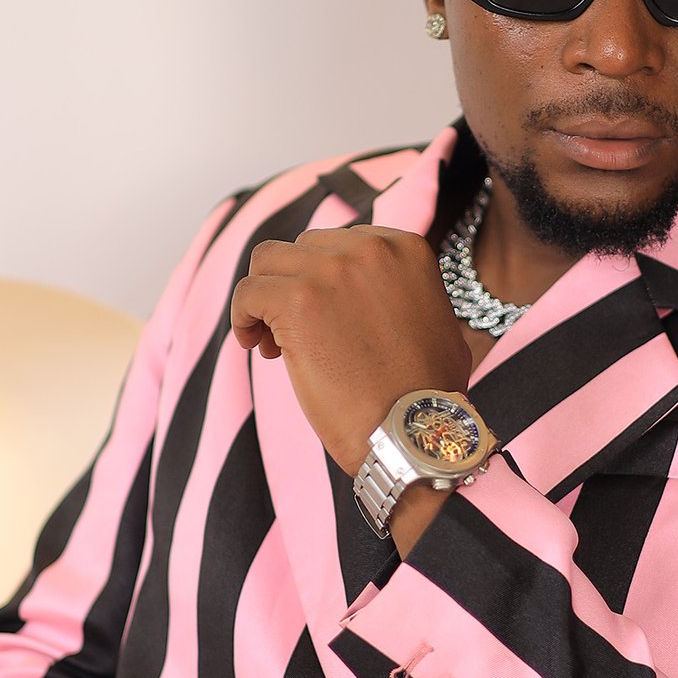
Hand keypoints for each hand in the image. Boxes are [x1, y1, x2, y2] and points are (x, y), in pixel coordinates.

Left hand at [230, 225, 471, 476]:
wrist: (411, 433)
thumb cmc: (426, 392)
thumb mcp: (434, 318)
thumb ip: (402, 290)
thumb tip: (377, 293)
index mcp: (404, 247)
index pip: (338, 243)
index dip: (321, 278)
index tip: (321, 315)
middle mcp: (370, 249)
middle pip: (301, 248)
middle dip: (292, 285)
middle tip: (291, 333)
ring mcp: (332, 271)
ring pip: (267, 261)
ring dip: (264, 297)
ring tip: (270, 342)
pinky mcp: (298, 300)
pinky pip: (247, 291)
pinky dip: (243, 316)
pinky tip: (253, 345)